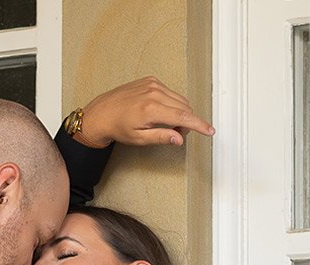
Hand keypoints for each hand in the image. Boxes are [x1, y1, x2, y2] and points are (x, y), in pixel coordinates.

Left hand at [76, 77, 213, 147]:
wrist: (100, 114)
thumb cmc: (116, 127)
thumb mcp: (139, 139)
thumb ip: (162, 137)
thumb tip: (180, 138)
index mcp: (151, 109)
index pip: (183, 117)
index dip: (199, 125)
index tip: (209, 131)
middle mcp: (153, 93)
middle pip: (184, 108)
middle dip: (186, 122)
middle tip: (176, 133)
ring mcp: (152, 84)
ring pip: (179, 99)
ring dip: (180, 112)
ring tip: (166, 123)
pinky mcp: (151, 80)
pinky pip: (170, 92)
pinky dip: (171, 102)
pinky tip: (160, 111)